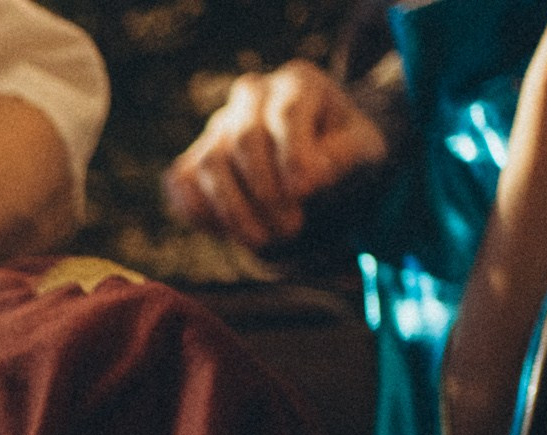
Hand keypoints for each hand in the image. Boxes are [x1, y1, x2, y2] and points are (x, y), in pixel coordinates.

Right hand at [163, 62, 387, 249]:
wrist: (314, 175)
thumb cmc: (342, 158)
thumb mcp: (363, 153)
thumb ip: (343, 158)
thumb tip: (308, 181)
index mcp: (298, 82)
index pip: (286, 114)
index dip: (292, 155)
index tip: (305, 192)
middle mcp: (251, 96)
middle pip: (244, 139)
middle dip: (266, 191)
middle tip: (291, 228)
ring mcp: (217, 127)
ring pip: (211, 165)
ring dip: (236, 210)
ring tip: (266, 239)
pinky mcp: (191, 160)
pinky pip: (183, 186)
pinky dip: (204, 215)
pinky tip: (236, 233)